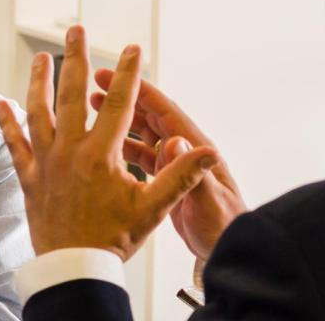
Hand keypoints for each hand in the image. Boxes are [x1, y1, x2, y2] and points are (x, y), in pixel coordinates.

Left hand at [0, 26, 219, 260]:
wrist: (74, 266)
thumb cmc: (114, 239)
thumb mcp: (152, 208)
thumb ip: (179, 175)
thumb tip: (208, 151)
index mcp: (101, 154)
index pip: (117, 103)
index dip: (127, 73)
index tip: (132, 47)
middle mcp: (69, 150)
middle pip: (71, 94)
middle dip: (75, 58)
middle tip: (75, 30)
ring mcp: (45, 162)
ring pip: (38, 111)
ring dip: (39, 81)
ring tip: (42, 57)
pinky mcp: (28, 176)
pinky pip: (14, 144)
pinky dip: (7, 122)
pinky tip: (0, 102)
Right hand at [91, 69, 247, 258]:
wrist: (229, 250)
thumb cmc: (224, 227)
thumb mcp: (207, 201)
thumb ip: (190, 171)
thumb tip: (173, 141)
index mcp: (195, 149)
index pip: (164, 111)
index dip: (139, 91)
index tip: (116, 74)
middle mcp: (185, 150)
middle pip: (151, 115)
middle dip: (125, 97)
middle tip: (99, 84)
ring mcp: (175, 164)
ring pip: (144, 133)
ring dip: (121, 120)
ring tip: (96, 109)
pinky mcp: (167, 179)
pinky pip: (142, 155)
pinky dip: (123, 146)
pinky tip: (107, 146)